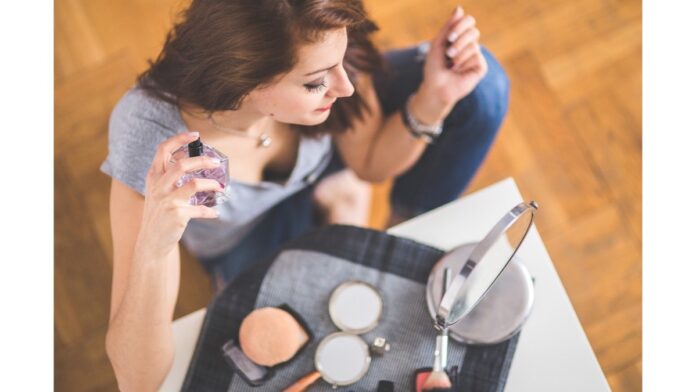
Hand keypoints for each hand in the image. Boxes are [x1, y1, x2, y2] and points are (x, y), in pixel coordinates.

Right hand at [135, 131, 222, 258]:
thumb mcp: (157, 191)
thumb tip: (191, 159)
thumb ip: (168, 176)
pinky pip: (200, 210)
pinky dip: (210, 211)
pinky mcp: (177, 215)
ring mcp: (167, 201)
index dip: (179, 139)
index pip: (163, 150)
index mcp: (153, 177)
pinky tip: (215, 213)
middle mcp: (159, 186)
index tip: (195, 135)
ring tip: (220, 187)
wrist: (151, 241)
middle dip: (202, 160)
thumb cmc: (158, 213)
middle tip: (216, 162)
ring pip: (194, 184)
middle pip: (182, 164)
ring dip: (211, 184)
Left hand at [414, 6, 487, 122]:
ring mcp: (476, 56)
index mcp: (460, 37)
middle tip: (449, 52)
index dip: (461, 24)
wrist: (436, 88)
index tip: (450, 36)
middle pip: (473, 30)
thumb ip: (448, 26)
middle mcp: (470, 45)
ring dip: (459, 54)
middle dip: (459, 39)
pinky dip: (464, 63)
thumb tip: (459, 8)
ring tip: (451, 65)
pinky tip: (459, 71)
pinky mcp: (481, 67)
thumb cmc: (435, 67)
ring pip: (473, 44)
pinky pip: (476, 57)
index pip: (468, 21)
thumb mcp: (438, 44)